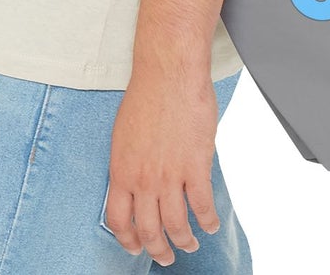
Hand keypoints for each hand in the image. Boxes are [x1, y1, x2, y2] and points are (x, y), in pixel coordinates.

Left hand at [104, 68, 220, 267]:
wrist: (169, 73)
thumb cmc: (146, 95)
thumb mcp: (124, 135)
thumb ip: (129, 164)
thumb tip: (136, 184)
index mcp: (121, 170)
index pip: (119, 221)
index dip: (128, 240)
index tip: (136, 246)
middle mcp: (143, 179)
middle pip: (149, 230)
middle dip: (159, 250)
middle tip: (166, 256)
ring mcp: (169, 176)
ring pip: (176, 225)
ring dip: (184, 241)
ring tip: (190, 244)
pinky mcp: (195, 167)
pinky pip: (203, 207)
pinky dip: (208, 221)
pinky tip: (210, 224)